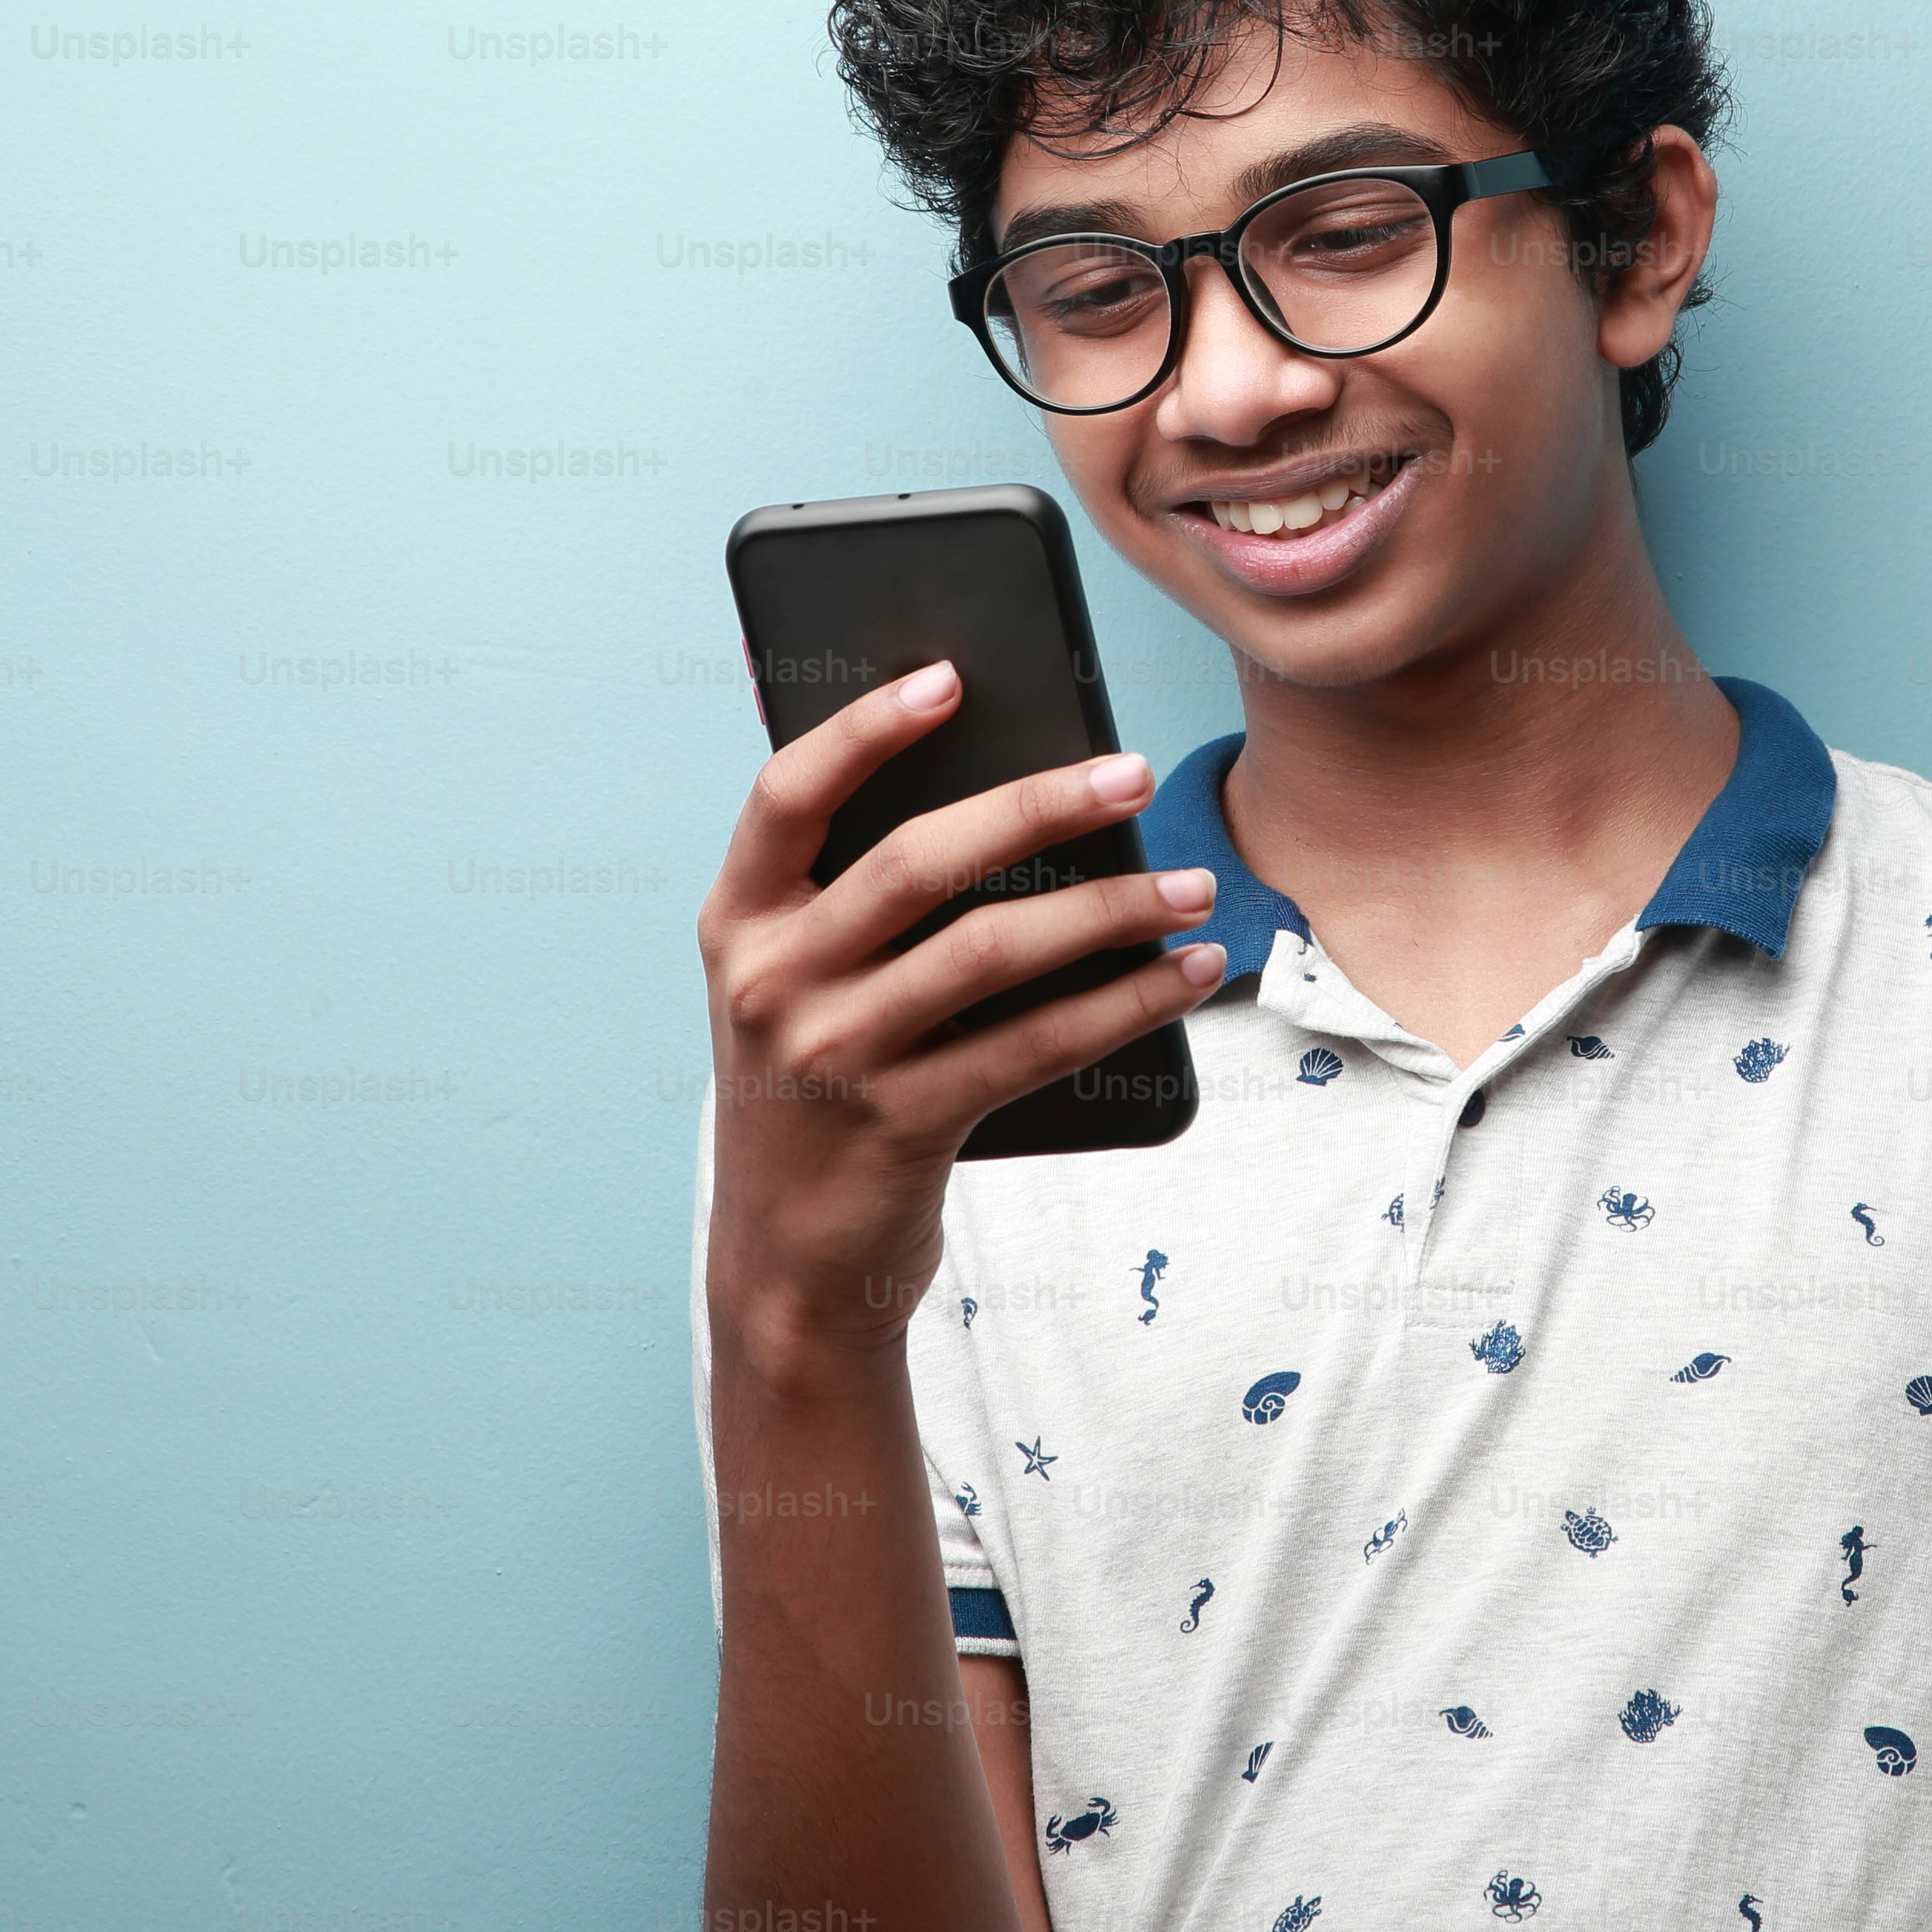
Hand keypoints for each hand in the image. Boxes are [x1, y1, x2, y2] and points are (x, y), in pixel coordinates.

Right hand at [700, 659, 1220, 1353]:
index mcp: (738, 919)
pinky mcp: (903, 1124)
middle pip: (917, 860)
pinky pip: (1036, 1045)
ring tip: (1193, 885)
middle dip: (1039, 805)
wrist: (789, 1254)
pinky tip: (1185, 975)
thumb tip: (1010, 786)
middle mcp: (772, 980)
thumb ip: (856, 895)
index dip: (864, 729)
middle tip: (1133, 772)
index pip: (788, 794)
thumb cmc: (818, 1080)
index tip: (950, 677)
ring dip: (1110, 909)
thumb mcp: (801, 980)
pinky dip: (1126, 1004)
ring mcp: (833, 1056)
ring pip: (991, 950)